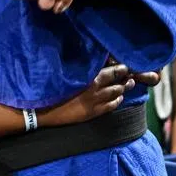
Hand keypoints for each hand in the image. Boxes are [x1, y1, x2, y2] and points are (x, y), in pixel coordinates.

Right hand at [39, 62, 159, 125]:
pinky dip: (117, 101)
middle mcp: (96, 88)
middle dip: (125, 77)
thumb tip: (94, 62)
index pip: (112, 70)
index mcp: (89, 77)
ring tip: (129, 84)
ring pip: (116, 93)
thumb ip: (83, 69)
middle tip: (130, 74)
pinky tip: (119, 98)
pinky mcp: (93, 112)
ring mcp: (96, 101)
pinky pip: (111, 106)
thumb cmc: (53, 88)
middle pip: (117, 81)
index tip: (124, 64)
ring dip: (124, 88)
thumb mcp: (67, 74)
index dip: (121, 68)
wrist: (45, 109)